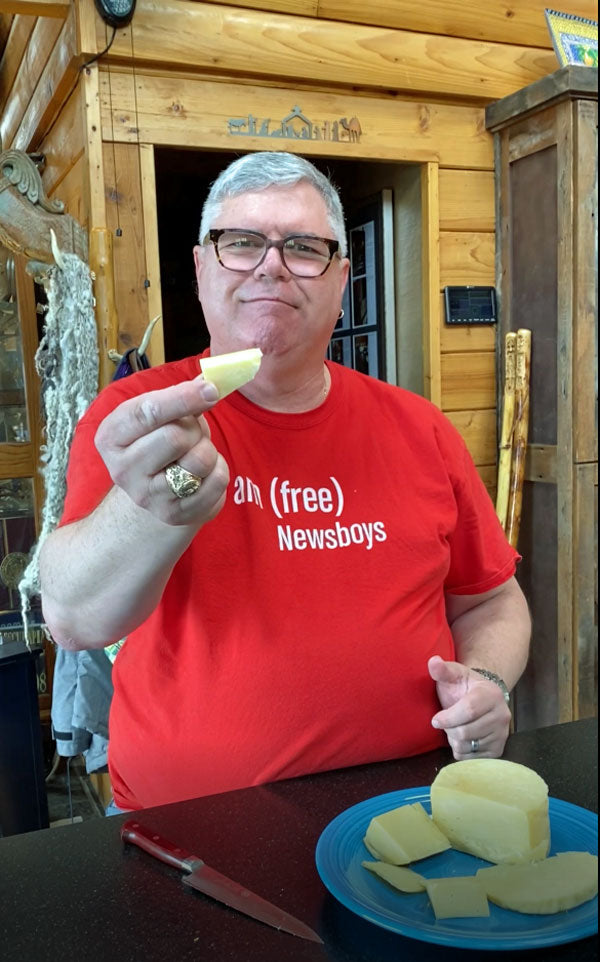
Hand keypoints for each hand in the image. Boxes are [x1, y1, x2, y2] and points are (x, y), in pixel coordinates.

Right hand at [95, 376, 229, 526]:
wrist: (152, 492)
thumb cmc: (156, 444)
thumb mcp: (158, 417)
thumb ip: (180, 397)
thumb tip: (211, 379)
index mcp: (111, 437)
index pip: (148, 411)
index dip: (184, 397)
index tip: (211, 389)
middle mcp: (122, 470)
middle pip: (175, 437)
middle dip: (194, 429)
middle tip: (191, 433)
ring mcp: (147, 496)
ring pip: (198, 461)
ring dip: (208, 450)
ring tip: (195, 454)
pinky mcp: (173, 514)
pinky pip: (216, 482)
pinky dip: (219, 471)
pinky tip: (203, 474)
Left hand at [428, 655, 510, 759]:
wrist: (483, 699)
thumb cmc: (463, 686)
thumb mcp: (454, 674)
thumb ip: (442, 670)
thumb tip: (433, 661)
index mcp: (491, 694)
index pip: (468, 711)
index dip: (448, 718)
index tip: (435, 720)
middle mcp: (502, 715)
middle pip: (465, 732)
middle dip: (449, 728)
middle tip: (447, 721)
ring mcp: (502, 734)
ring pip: (466, 746)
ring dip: (454, 739)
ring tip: (456, 727)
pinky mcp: (498, 750)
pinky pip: (471, 758)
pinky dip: (461, 750)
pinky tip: (462, 737)